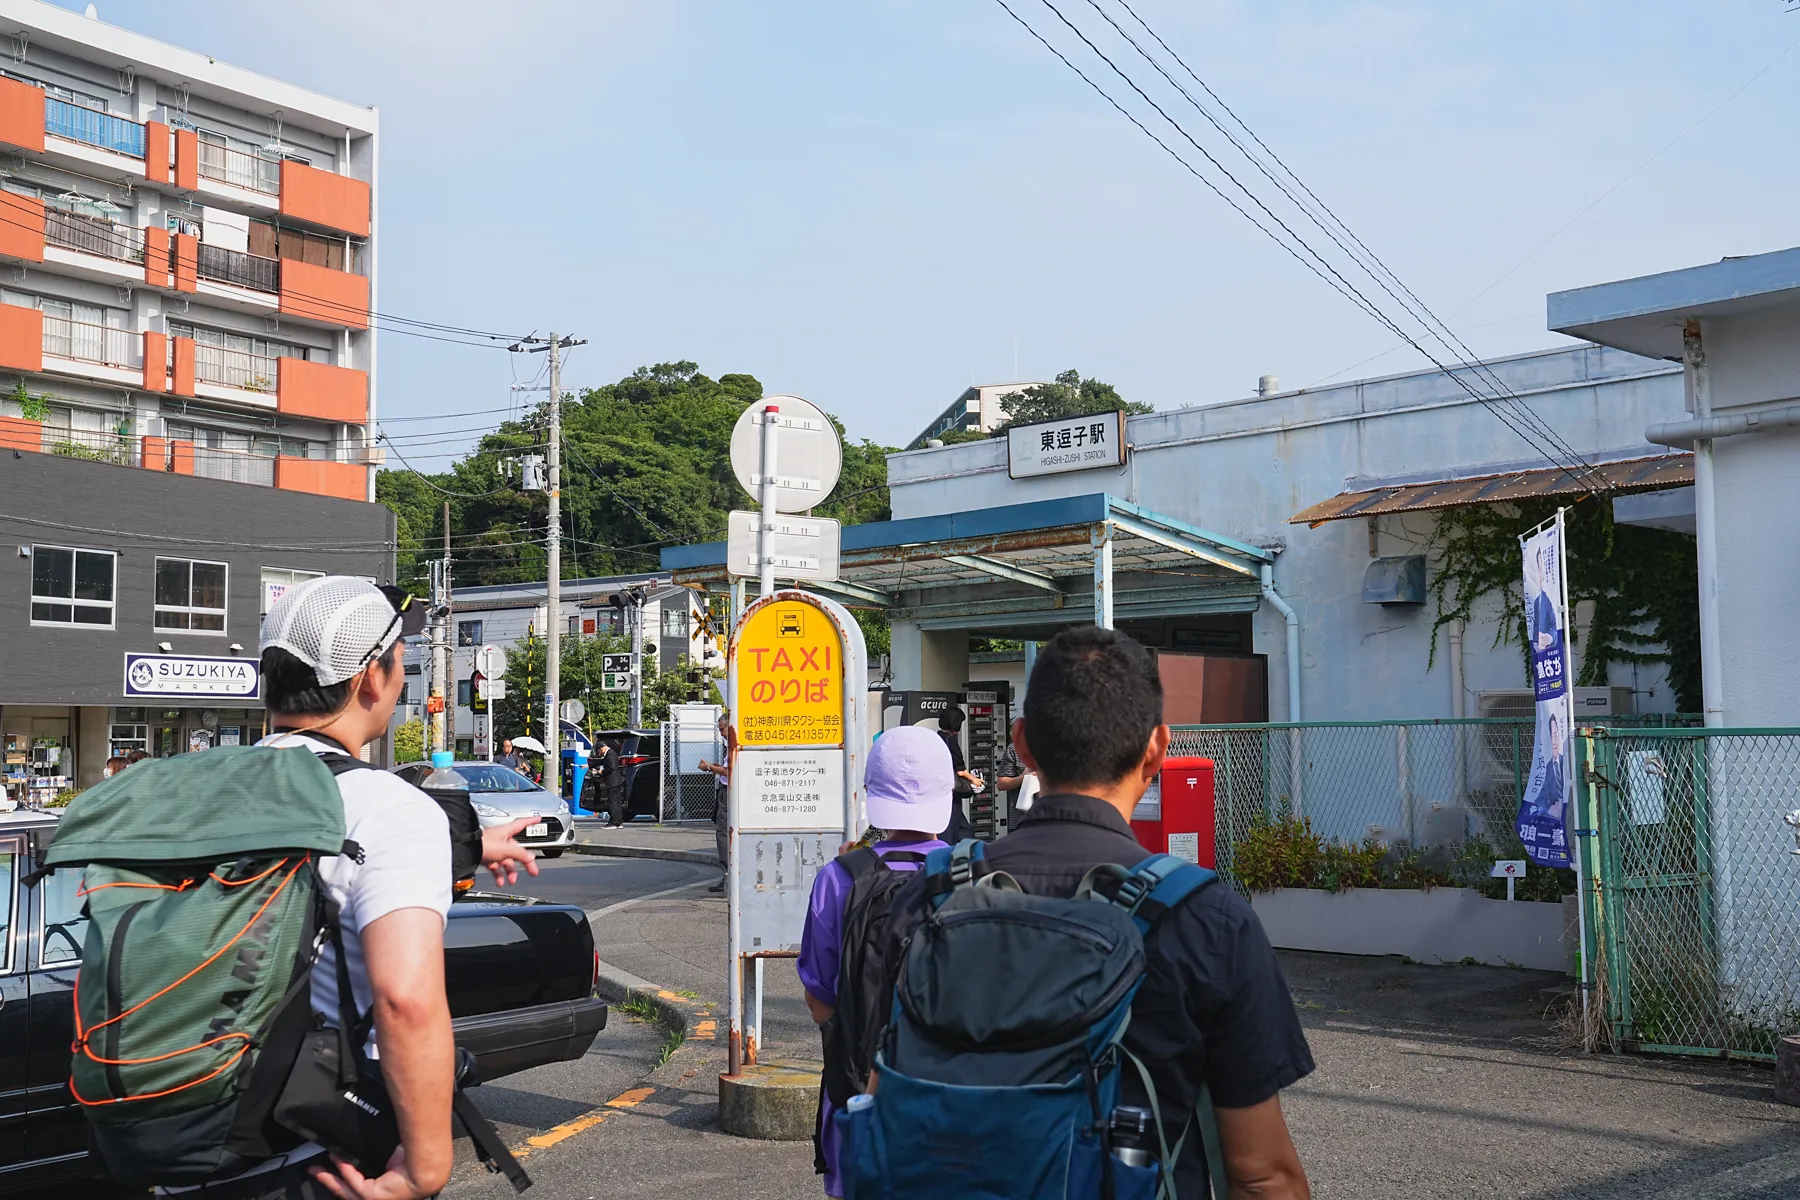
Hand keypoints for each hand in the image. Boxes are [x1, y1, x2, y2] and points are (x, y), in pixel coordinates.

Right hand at [311, 1147, 445, 1199]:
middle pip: (348, 1190)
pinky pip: (354, 1183)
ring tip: (317, 1168)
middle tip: (314, 1170)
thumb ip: (375, 1154)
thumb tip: (366, 1141)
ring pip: (346, 1190)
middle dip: (329, 1180)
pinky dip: (345, 1171)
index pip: (359, 1184)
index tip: (333, 1166)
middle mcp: (378, 1196)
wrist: (428, 1166)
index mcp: (384, 1187)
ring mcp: (375, 1199)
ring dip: (330, 1178)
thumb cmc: (417, 1158)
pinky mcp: (374, 1196)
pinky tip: (337, 1160)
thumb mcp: (390, 1156)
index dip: (344, 1176)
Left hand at [481, 818, 541, 886]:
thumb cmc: (483, 844)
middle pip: (517, 850)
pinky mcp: (485, 857)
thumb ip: (520, 854)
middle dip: (524, 862)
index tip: (537, 820)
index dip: (531, 821)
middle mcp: (500, 839)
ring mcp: (493, 848)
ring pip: (506, 861)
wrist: (465, 851)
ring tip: (512, 880)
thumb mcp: (506, 849)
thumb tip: (531, 857)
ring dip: (510, 872)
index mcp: (506, 832)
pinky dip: (499, 875)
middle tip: (532, 871)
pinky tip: (500, 882)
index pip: (522, 824)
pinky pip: (496, 867)